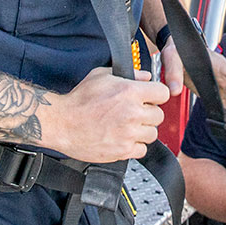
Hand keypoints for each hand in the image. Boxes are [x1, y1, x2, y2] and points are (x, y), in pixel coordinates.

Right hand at [49, 67, 168, 162]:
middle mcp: (132, 113)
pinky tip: (123, 138)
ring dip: (143, 130)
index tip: (151, 98)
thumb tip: (146, 76)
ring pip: (152, 134)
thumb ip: (128, 74)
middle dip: (149, 113)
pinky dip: (135, 145)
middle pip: (159, 115)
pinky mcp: (123, 150)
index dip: (156, 94)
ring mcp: (128, 134)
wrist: (62, 123)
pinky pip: (142, 150)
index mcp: (129, 92)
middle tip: (135, 113)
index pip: (163, 93)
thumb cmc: (79, 100)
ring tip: (128, 126)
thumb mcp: (101, 75)